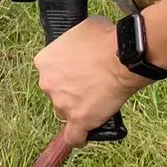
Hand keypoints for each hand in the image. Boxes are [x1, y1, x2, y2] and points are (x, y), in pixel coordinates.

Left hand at [34, 16, 148, 147]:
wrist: (122, 57)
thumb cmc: (104, 39)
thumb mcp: (81, 28)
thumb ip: (71, 42)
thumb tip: (80, 46)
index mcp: (44, 61)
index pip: (49, 71)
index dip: (64, 72)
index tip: (76, 71)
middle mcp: (47, 83)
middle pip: (55, 92)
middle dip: (69, 90)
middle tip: (89, 84)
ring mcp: (61, 104)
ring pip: (64, 112)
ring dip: (76, 109)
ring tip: (94, 102)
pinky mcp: (78, 120)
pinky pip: (74, 136)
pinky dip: (79, 137)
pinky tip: (84, 135)